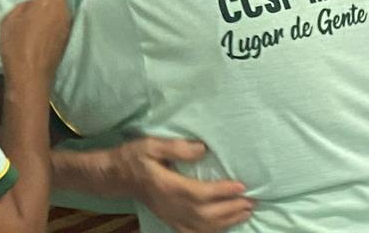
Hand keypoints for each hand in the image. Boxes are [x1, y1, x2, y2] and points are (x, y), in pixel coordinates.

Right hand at [0, 0, 70, 80]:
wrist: (30, 74)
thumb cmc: (16, 45)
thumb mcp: (10, 19)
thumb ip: (23, 6)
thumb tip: (31, 5)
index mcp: (47, 0)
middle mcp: (61, 9)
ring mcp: (66, 23)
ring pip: (62, 3)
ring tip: (37, 3)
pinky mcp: (66, 36)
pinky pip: (62, 16)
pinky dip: (54, 12)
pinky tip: (44, 17)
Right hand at [116, 138, 253, 232]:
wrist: (117, 177)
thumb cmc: (135, 157)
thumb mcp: (151, 144)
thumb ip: (176, 147)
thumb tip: (202, 149)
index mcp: (166, 186)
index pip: (199, 193)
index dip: (222, 192)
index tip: (241, 186)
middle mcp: (170, 205)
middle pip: (206, 213)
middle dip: (231, 208)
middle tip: (251, 201)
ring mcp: (170, 216)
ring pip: (202, 226)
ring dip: (227, 221)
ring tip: (245, 212)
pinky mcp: (170, 221)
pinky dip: (211, 232)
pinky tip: (224, 226)